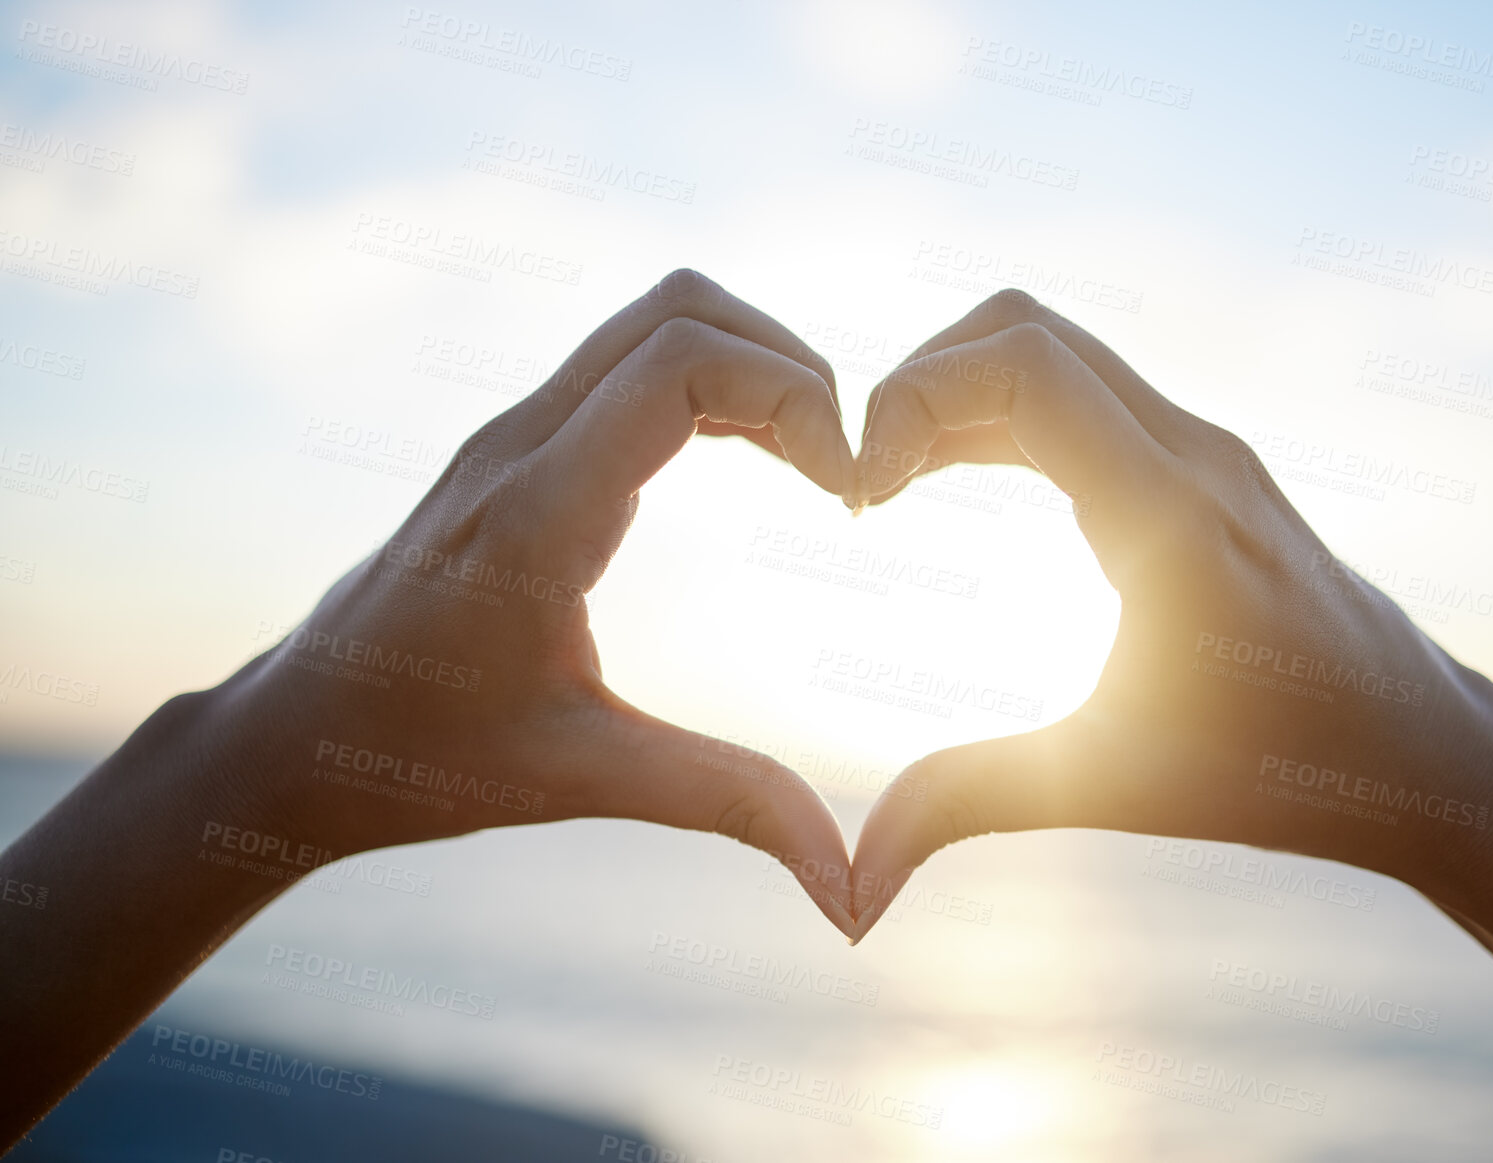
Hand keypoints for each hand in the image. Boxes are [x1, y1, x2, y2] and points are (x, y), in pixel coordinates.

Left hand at [214, 269, 858, 932]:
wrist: (295, 734)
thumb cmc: (418, 758)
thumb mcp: (582, 779)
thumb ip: (725, 803)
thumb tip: (848, 884)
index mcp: (538, 513)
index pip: (682, 364)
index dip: (796, 399)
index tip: (848, 492)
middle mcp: (520, 446)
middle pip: (680, 309)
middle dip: (791, 363)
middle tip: (844, 465)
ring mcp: (511, 435)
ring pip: (653, 321)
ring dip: (752, 364)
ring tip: (815, 459)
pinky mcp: (514, 447)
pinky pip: (629, 364)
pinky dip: (711, 382)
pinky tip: (754, 457)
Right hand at [844, 289, 1492, 936]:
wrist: (1420, 751)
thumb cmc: (1285, 775)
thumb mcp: (1115, 784)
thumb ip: (974, 802)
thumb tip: (856, 881)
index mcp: (1169, 516)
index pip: (1022, 364)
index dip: (913, 397)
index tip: (866, 497)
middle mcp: (1194, 455)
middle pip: (1026, 328)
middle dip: (921, 381)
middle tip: (870, 483)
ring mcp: (1207, 452)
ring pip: (1056, 350)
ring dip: (961, 392)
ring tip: (897, 483)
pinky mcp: (1207, 468)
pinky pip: (1086, 393)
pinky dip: (1005, 412)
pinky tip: (962, 481)